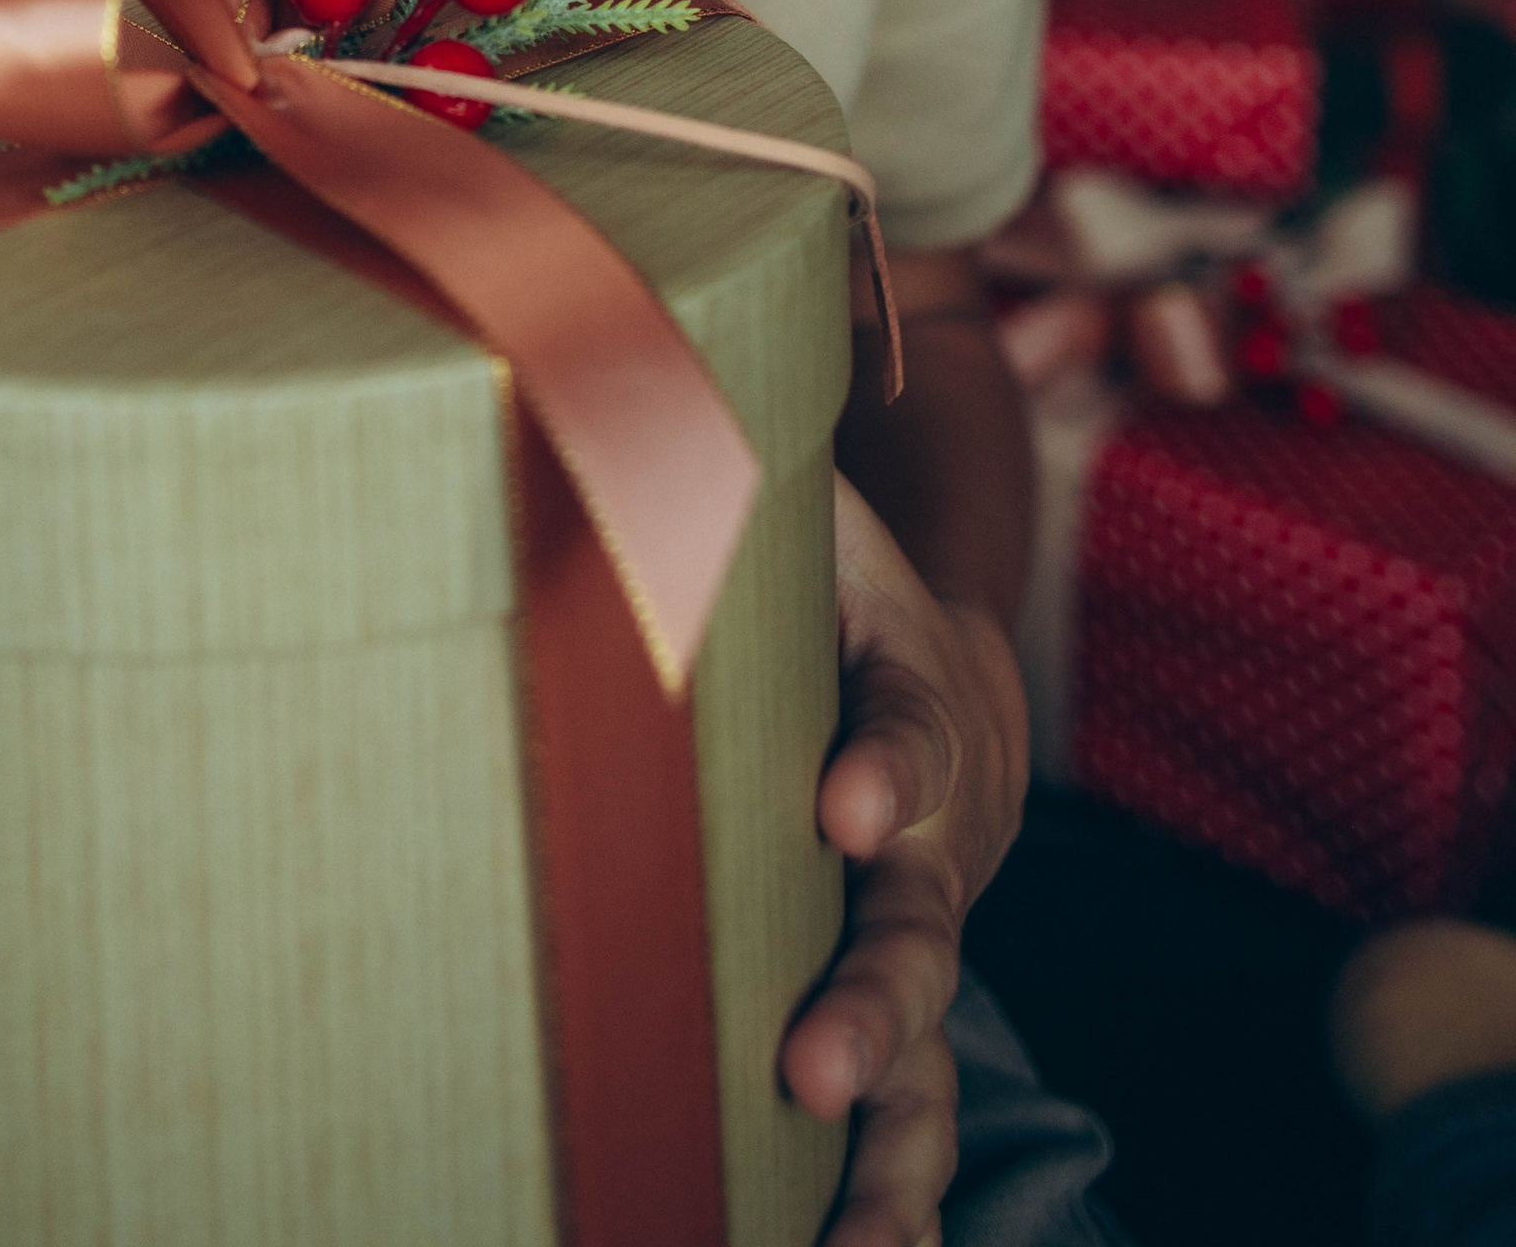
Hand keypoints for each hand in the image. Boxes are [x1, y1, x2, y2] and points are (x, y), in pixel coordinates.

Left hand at [781, 480, 1028, 1246]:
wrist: (936, 670)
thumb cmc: (825, 581)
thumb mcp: (796, 504)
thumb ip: (725, 467)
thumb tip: (617, 387)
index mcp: (905, 698)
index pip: (903, 726)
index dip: (883, 762)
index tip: (846, 798)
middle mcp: (925, 837)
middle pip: (917, 928)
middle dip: (871, 1001)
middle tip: (813, 1061)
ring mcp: (913, 942)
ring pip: (927, 1061)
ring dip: (890, 1156)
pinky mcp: (890, 1017)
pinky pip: (904, 1125)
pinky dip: (890, 1205)